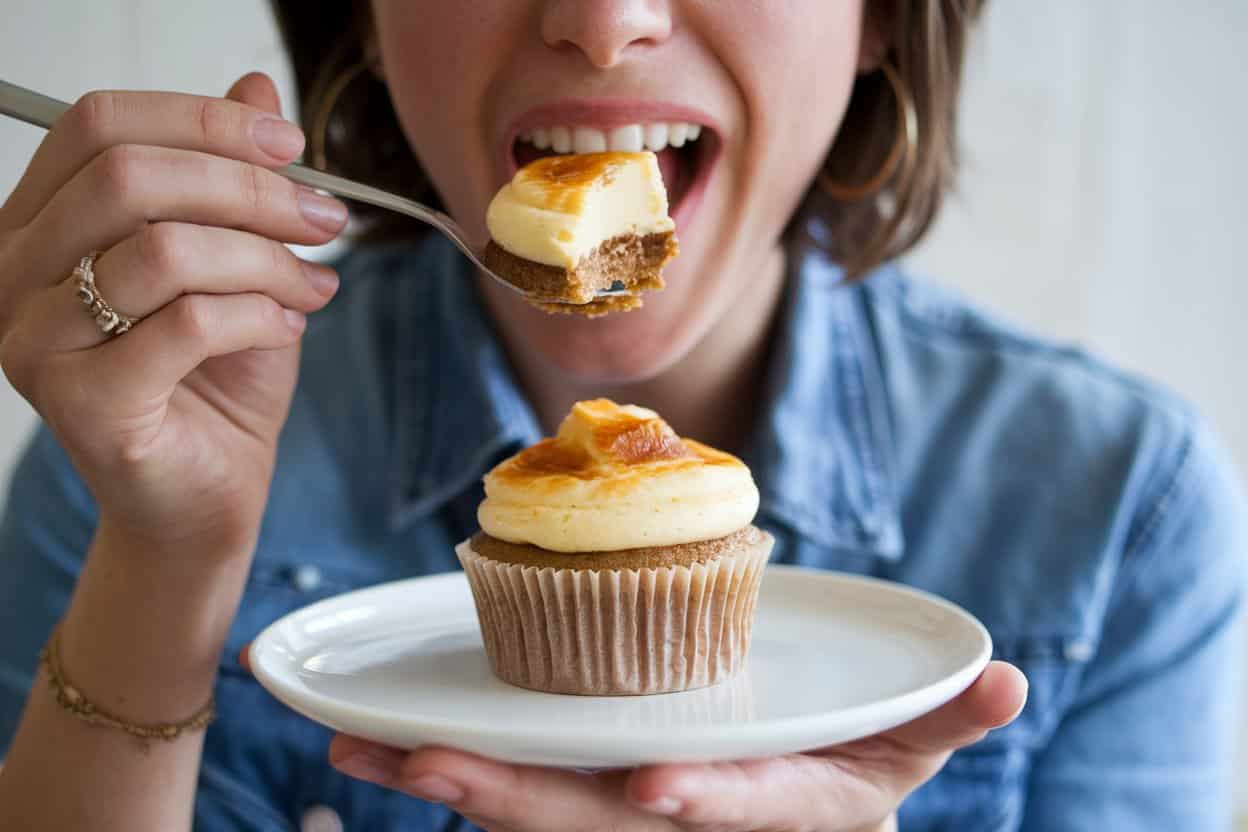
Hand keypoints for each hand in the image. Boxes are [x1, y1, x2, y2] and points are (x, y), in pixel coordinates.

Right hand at [0, 73, 346, 553]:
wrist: (209, 490)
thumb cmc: (216, 378)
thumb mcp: (238, 261)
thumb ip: (232, 179)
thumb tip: (256, 87)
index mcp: (41, 223)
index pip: (98, 126)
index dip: (202, 121)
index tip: (290, 144)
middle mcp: (15, 274)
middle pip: (128, 178)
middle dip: (250, 189)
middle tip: (323, 218)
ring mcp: (35, 342)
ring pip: (163, 250)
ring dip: (267, 260)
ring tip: (314, 285)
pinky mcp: (82, 404)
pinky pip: (185, 324)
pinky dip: (259, 315)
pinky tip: (288, 326)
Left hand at [326, 661, 1026, 831]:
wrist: (793, 829)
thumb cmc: (840, 778)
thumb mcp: (896, 750)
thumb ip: (941, 716)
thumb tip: (1006, 677)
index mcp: (766, 809)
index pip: (736, 812)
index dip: (707, 802)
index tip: (657, 789)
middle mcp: (683, 822)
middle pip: (593, 821)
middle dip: (512, 797)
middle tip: (421, 763)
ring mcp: (622, 821)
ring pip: (533, 813)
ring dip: (452, 782)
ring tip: (363, 747)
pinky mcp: (582, 805)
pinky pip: (514, 794)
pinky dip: (451, 770)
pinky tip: (383, 745)